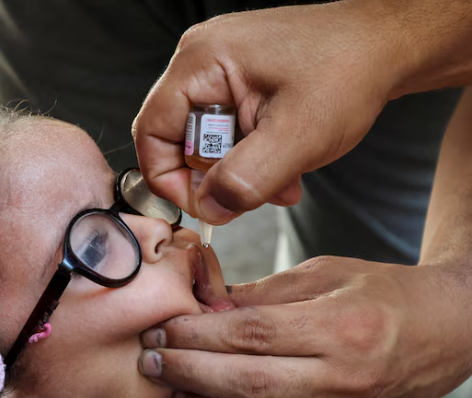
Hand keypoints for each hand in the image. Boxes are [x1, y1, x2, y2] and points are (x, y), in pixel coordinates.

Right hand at [132, 1, 405, 223]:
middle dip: (214, 177)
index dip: (170, 179)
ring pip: (206, 141)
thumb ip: (245, 178)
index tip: (206, 206)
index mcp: (201, 62)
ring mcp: (221, 70)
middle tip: (251, 194)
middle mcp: (203, 61)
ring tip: (281, 180)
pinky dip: (251, 157)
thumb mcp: (297, 137)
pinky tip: (286, 165)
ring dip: (239, 172)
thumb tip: (209, 209)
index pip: (152, 132)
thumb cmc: (349, 71)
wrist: (388, 45)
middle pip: (179, 139)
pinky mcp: (240, 82)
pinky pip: (228, 131)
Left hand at [138, 257, 471, 397]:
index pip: (252, 334)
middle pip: (247, 383)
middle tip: (148, 360)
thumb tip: (199, 306)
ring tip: (165, 397)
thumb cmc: (382, 292)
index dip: (197, 334)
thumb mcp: (323, 274)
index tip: (160, 328)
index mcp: (340, 326)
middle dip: (186, 373)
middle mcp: (341, 376)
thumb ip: (260, 295)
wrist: (450, 331)